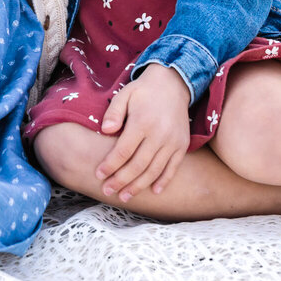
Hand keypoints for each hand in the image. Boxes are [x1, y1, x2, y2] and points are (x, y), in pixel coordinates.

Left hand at [96, 64, 192, 204]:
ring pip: (154, 170)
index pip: (123, 151)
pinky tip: (153, 191)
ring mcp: (173, 142)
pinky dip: (163, 181)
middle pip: (138, 165)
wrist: (174, 84)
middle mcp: (159, 134)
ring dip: (138, 186)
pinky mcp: (182, 145)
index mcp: (142, 122)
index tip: (99, 175)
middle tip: (107, 191)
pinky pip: (173, 168)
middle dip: (121, 181)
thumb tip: (105, 131)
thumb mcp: (125, 94)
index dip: (110, 165)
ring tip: (125, 196)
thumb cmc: (144, 91)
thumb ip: (113, 112)